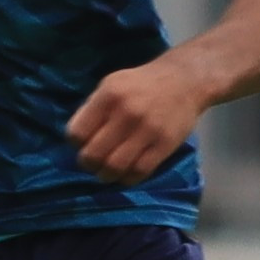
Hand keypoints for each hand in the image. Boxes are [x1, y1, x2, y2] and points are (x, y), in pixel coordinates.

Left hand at [64, 56, 214, 184]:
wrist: (184, 81)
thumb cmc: (140, 84)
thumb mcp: (111, 84)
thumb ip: (93, 109)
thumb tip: (76, 140)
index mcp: (109, 96)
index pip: (77, 133)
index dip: (75, 144)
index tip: (83, 143)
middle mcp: (126, 113)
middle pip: (93, 155)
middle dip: (88, 164)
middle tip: (92, 163)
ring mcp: (147, 130)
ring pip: (114, 168)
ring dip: (105, 175)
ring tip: (107, 171)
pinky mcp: (164, 145)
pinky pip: (139, 172)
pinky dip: (127, 178)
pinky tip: (126, 173)